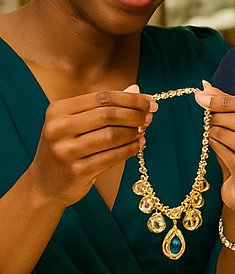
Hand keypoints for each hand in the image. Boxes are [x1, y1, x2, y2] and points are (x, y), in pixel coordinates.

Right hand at [29, 85, 154, 207]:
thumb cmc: (66, 147)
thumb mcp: (75, 123)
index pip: (102, 97)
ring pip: (112, 135)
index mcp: (58, 110)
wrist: (45, 183)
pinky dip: (130, 149)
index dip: (131, 99)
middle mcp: (58, 128)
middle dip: (135, 114)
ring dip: (134, 133)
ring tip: (143, 131)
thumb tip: (136, 90)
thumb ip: (103, 107)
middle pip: (108, 114)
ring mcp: (66, 151)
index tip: (150, 101)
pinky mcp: (77, 171)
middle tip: (150, 117)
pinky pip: (112, 156)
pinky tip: (138, 145)